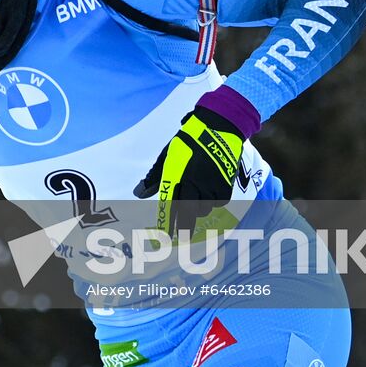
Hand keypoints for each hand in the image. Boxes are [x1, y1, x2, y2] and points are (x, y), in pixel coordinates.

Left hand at [132, 107, 245, 236]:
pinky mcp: (225, 185)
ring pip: (203, 209)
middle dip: (184, 227)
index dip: (167, 222)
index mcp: (176, 175)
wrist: (217, 129)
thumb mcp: (167, 156)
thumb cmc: (187, 142)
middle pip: (188, 213)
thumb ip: (154, 176)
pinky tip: (209, 194)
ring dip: (198, 210)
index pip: (170, 204)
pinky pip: (218, 202)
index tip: (164, 236)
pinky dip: (213, 201)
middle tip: (182, 237)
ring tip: (195, 202)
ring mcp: (211, 185)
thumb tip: (139, 193)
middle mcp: (194, 183)